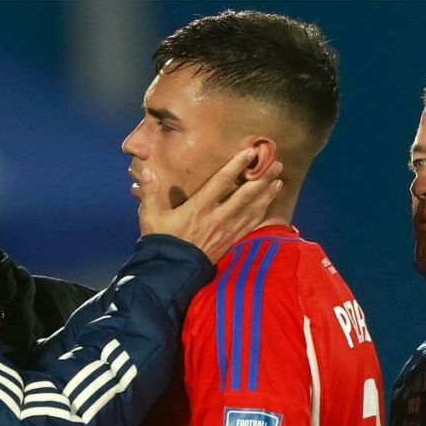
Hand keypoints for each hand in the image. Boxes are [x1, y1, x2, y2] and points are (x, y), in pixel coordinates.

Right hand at [138, 148, 283, 262]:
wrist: (171, 273)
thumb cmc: (161, 242)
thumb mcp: (150, 216)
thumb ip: (149, 191)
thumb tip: (146, 169)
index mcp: (199, 207)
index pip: (222, 182)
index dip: (236, 166)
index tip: (250, 152)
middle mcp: (218, 217)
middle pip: (245, 195)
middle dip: (262, 178)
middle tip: (277, 164)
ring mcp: (227, 231)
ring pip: (253, 210)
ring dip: (267, 195)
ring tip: (279, 181)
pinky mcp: (231, 242)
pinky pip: (251, 226)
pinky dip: (262, 214)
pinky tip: (269, 206)